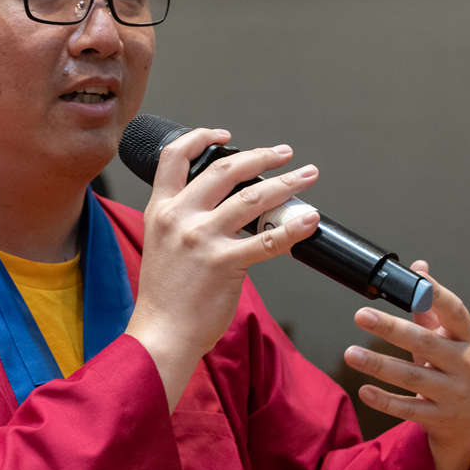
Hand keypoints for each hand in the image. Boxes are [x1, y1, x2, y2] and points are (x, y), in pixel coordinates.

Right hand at [126, 128, 320, 408]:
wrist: (161, 333)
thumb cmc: (165, 296)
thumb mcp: (161, 244)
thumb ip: (185, 219)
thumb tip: (226, 206)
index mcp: (161, 209)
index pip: (175, 157)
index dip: (201, 137)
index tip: (225, 135)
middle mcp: (180, 217)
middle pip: (225, 170)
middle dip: (261, 157)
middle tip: (284, 153)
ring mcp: (202, 239)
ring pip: (253, 198)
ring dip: (286, 183)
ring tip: (306, 176)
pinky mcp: (224, 263)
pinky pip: (267, 240)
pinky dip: (292, 227)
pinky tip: (309, 220)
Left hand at [342, 260, 469, 469]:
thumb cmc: (456, 369)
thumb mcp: (452, 338)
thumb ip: (432, 306)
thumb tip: (418, 266)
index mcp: (468, 337)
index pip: (455, 311)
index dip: (436, 294)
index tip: (414, 277)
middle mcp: (465, 364)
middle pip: (426, 342)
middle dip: (391, 328)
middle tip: (360, 315)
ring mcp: (453, 393)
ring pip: (414, 377)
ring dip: (379, 365)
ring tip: (350, 353)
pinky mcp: (439, 417)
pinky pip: (408, 409)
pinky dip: (385, 401)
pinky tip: (363, 390)